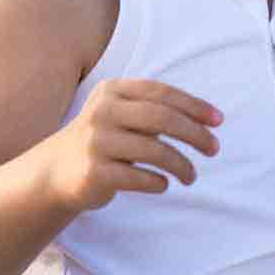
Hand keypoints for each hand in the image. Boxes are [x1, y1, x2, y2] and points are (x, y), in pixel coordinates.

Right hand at [43, 78, 222, 212]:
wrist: (56, 171)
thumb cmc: (105, 139)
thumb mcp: (124, 115)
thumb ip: (158, 111)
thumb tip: (210, 122)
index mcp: (113, 91)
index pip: (162, 92)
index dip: (194, 106)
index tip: (219, 122)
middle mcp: (102, 112)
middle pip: (162, 118)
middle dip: (195, 134)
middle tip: (214, 149)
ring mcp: (96, 142)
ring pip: (154, 151)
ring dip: (181, 165)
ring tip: (191, 176)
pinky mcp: (93, 172)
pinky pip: (138, 177)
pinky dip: (158, 182)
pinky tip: (164, 184)